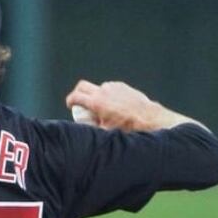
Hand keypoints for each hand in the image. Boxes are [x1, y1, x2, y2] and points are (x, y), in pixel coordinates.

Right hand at [65, 80, 203, 132]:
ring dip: (95, 94)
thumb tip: (84, 127)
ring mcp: (113, 87)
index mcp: (96, 102)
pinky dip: (108, 94)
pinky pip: (110, 87)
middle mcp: (103, 91)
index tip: (70, 105)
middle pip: (83, 85)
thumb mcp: (105, 131)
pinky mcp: (122, 86)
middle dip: (78, 93)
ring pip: (98, 87)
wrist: (147, 118)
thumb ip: (92, 127)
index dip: (70, 101)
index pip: (76, 96)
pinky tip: (113, 105)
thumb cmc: (127, 127)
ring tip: (100, 107)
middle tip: (79, 102)